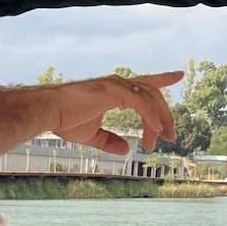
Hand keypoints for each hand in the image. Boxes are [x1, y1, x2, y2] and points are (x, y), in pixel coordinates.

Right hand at [47, 71, 182, 154]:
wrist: (48, 112)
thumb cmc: (63, 119)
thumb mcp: (91, 135)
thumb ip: (109, 141)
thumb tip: (125, 149)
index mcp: (113, 91)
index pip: (143, 84)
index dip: (162, 79)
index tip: (178, 76)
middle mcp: (117, 84)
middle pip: (152, 94)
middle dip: (165, 114)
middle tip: (171, 135)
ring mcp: (116, 85)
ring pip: (150, 98)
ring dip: (159, 119)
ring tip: (163, 138)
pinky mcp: (113, 91)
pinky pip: (141, 103)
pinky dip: (150, 115)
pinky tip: (155, 129)